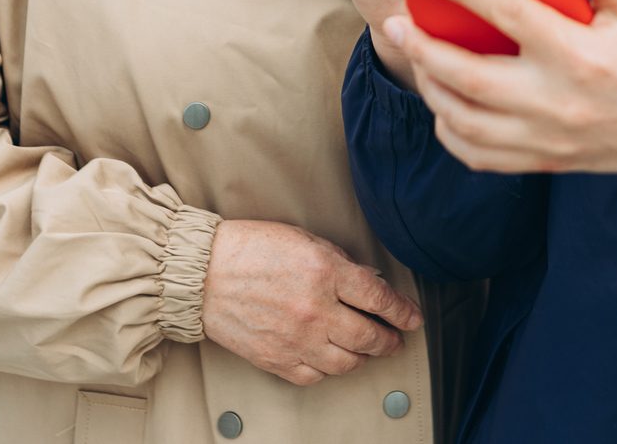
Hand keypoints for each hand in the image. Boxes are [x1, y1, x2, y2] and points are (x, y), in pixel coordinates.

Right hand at [200, 220, 422, 386]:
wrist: (203, 274)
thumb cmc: (251, 249)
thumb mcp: (305, 241)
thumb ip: (339, 263)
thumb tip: (368, 284)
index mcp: (326, 273)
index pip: (379, 299)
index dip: (403, 312)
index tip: (413, 319)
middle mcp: (315, 310)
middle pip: (369, 337)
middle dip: (389, 341)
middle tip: (395, 340)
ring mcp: (295, 338)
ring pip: (346, 363)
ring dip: (363, 358)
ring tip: (366, 351)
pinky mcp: (275, 359)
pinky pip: (314, 375)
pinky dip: (328, 370)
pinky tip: (330, 359)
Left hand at [382, 0, 616, 175]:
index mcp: (581, 53)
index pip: (508, 13)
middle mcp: (559, 101)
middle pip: (468, 78)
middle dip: (422, 49)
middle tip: (396, 24)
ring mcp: (550, 139)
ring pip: (465, 122)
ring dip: (431, 90)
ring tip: (417, 59)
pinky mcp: (549, 162)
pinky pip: (481, 157)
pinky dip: (453, 132)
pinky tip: (447, 103)